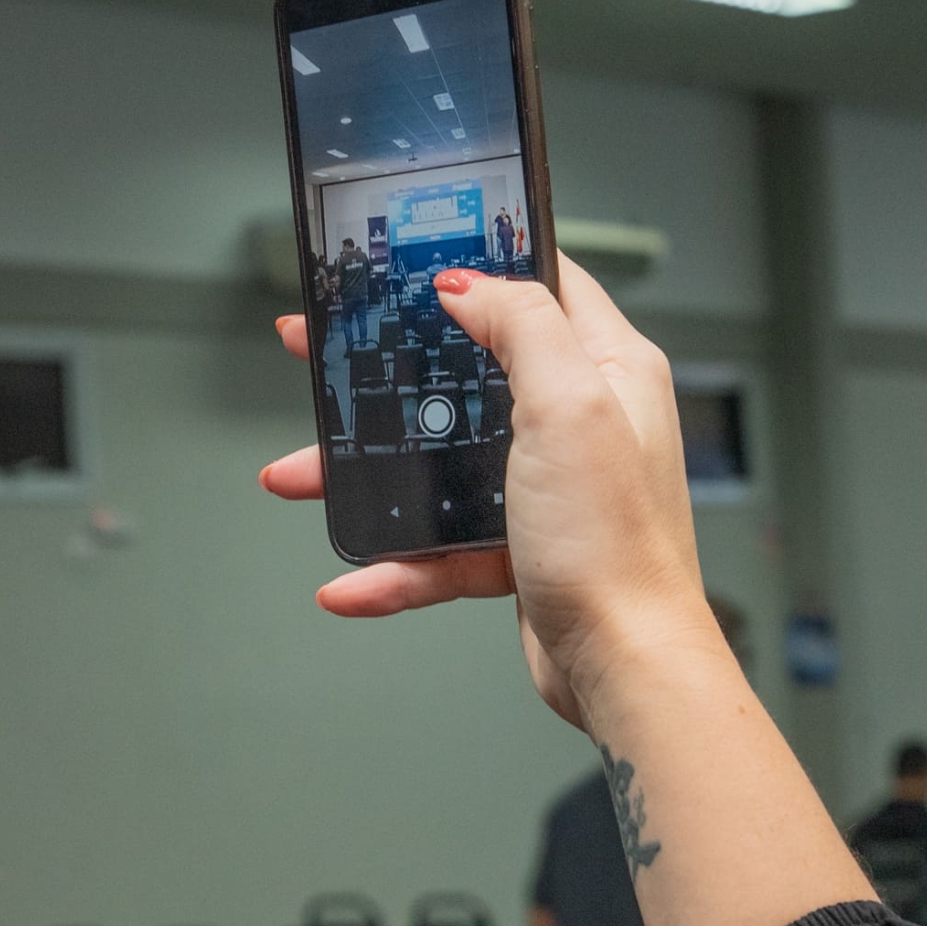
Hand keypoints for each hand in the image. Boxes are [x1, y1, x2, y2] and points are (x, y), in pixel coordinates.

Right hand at [261, 256, 725, 728]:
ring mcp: (545, 485)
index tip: (408, 260)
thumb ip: (521, 327)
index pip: (539, 284)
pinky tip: (353, 580)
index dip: (473, 265)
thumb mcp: (569, 405)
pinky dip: (394, 562)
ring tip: (302, 474)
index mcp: (606, 368)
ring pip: (439, 459)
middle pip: (464, 370)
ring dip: (366, 471)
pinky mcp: (520, 545)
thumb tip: (468, 284)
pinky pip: (441, 542)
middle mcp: (578, 420)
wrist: (624, 665)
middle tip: (322, 352)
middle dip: (386, 368)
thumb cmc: (618, 544)